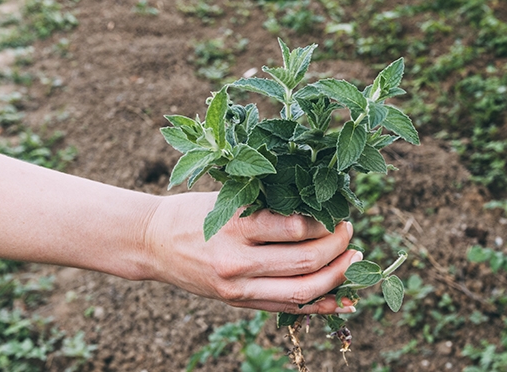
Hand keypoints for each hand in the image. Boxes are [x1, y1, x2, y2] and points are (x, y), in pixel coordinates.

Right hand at [144, 191, 360, 313]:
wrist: (152, 242)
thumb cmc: (193, 212)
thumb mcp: (228, 199)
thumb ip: (268, 207)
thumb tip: (319, 209)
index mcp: (235, 226)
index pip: (295, 228)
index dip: (325, 222)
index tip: (335, 213)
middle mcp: (237, 262)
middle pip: (305, 263)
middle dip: (338, 248)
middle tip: (349, 233)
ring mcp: (238, 288)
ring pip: (301, 291)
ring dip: (336, 277)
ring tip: (353, 261)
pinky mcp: (238, 303)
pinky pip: (287, 308)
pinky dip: (320, 306)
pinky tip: (343, 300)